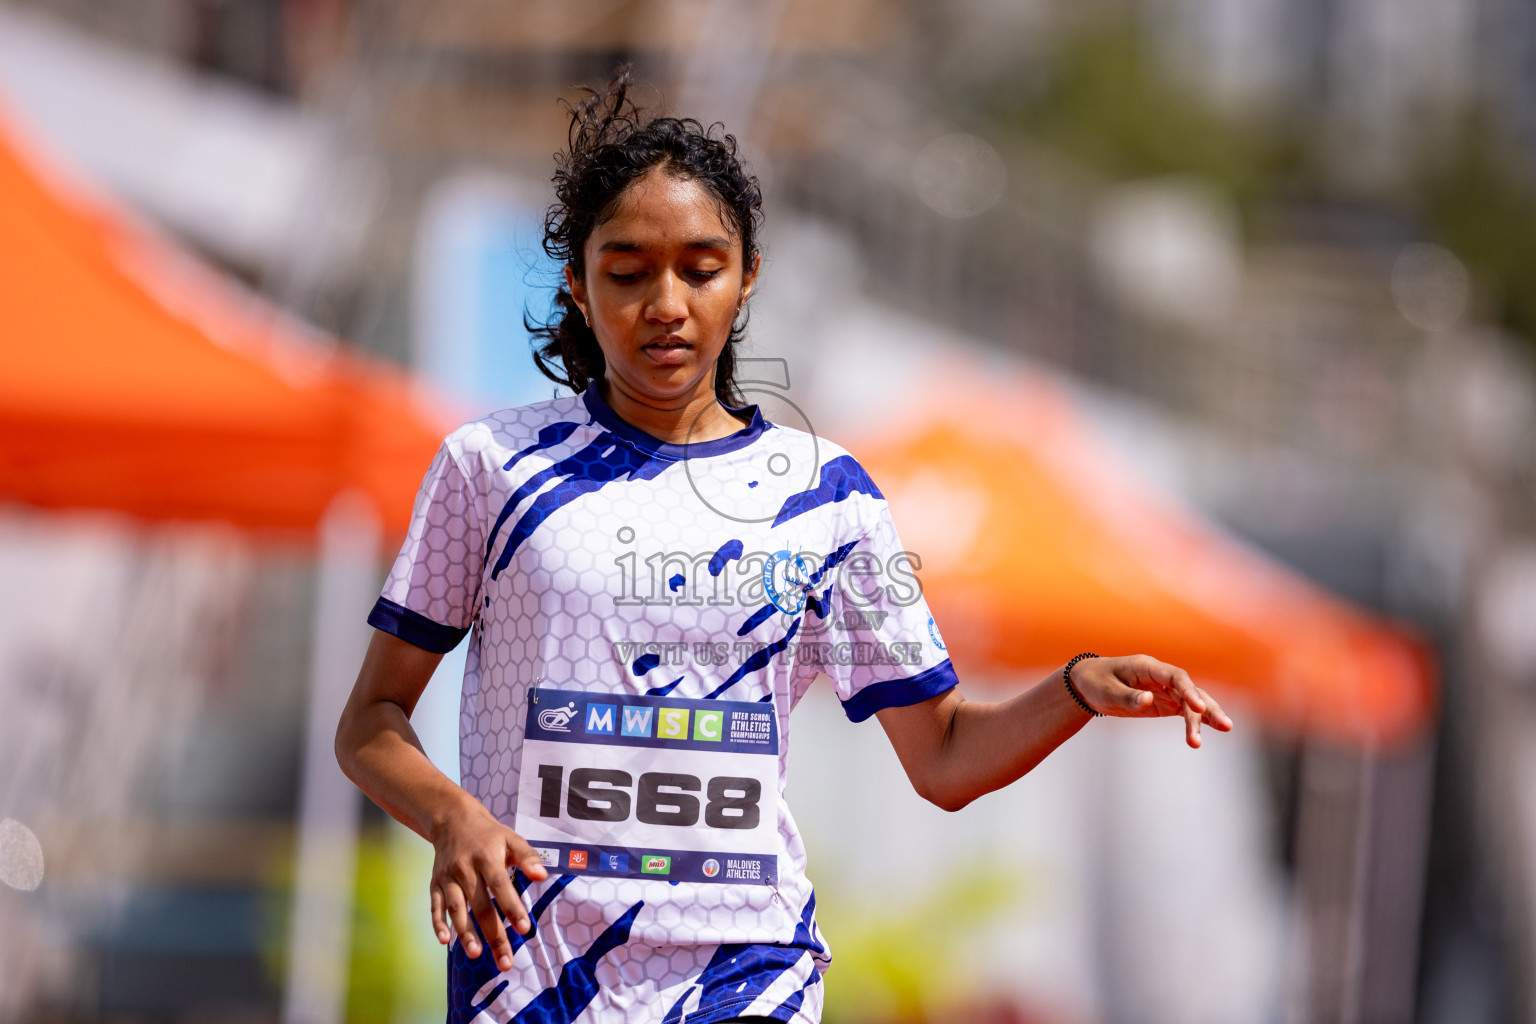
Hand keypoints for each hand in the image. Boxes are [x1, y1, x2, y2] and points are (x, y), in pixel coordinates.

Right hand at [428, 796, 549, 971]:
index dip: (512, 907)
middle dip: (493, 934)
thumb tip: (542, 876)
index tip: (524, 929)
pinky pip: (435, 906)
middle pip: (480, 905)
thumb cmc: (489, 835)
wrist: (452, 820)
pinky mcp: (435, 884)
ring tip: (476, 955)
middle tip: (505, 961)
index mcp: (487, 857)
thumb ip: (528, 857)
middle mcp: (465, 868)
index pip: (500, 885)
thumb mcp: (511, 838)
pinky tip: (445, 941)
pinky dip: (438, 923)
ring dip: (465, 933)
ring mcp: (448, 877)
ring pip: (456, 909)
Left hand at [1070, 654, 1233, 747]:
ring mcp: (1165, 689)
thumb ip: (1129, 697)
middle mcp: (1161, 676)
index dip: (1189, 690)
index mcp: (1147, 666)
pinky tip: (1210, 732)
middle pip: (1190, 690)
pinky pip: (1185, 711)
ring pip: (1192, 702)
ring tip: (1226, 729)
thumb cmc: (1095, 683)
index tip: (1199, 707)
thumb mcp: (1106, 691)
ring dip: (1206, 717)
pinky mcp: (1164, 702)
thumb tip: (1149, 701)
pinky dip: (1198, 721)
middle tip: (1225, 726)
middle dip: (1207, 707)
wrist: (1086, 684)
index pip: (1175, 676)